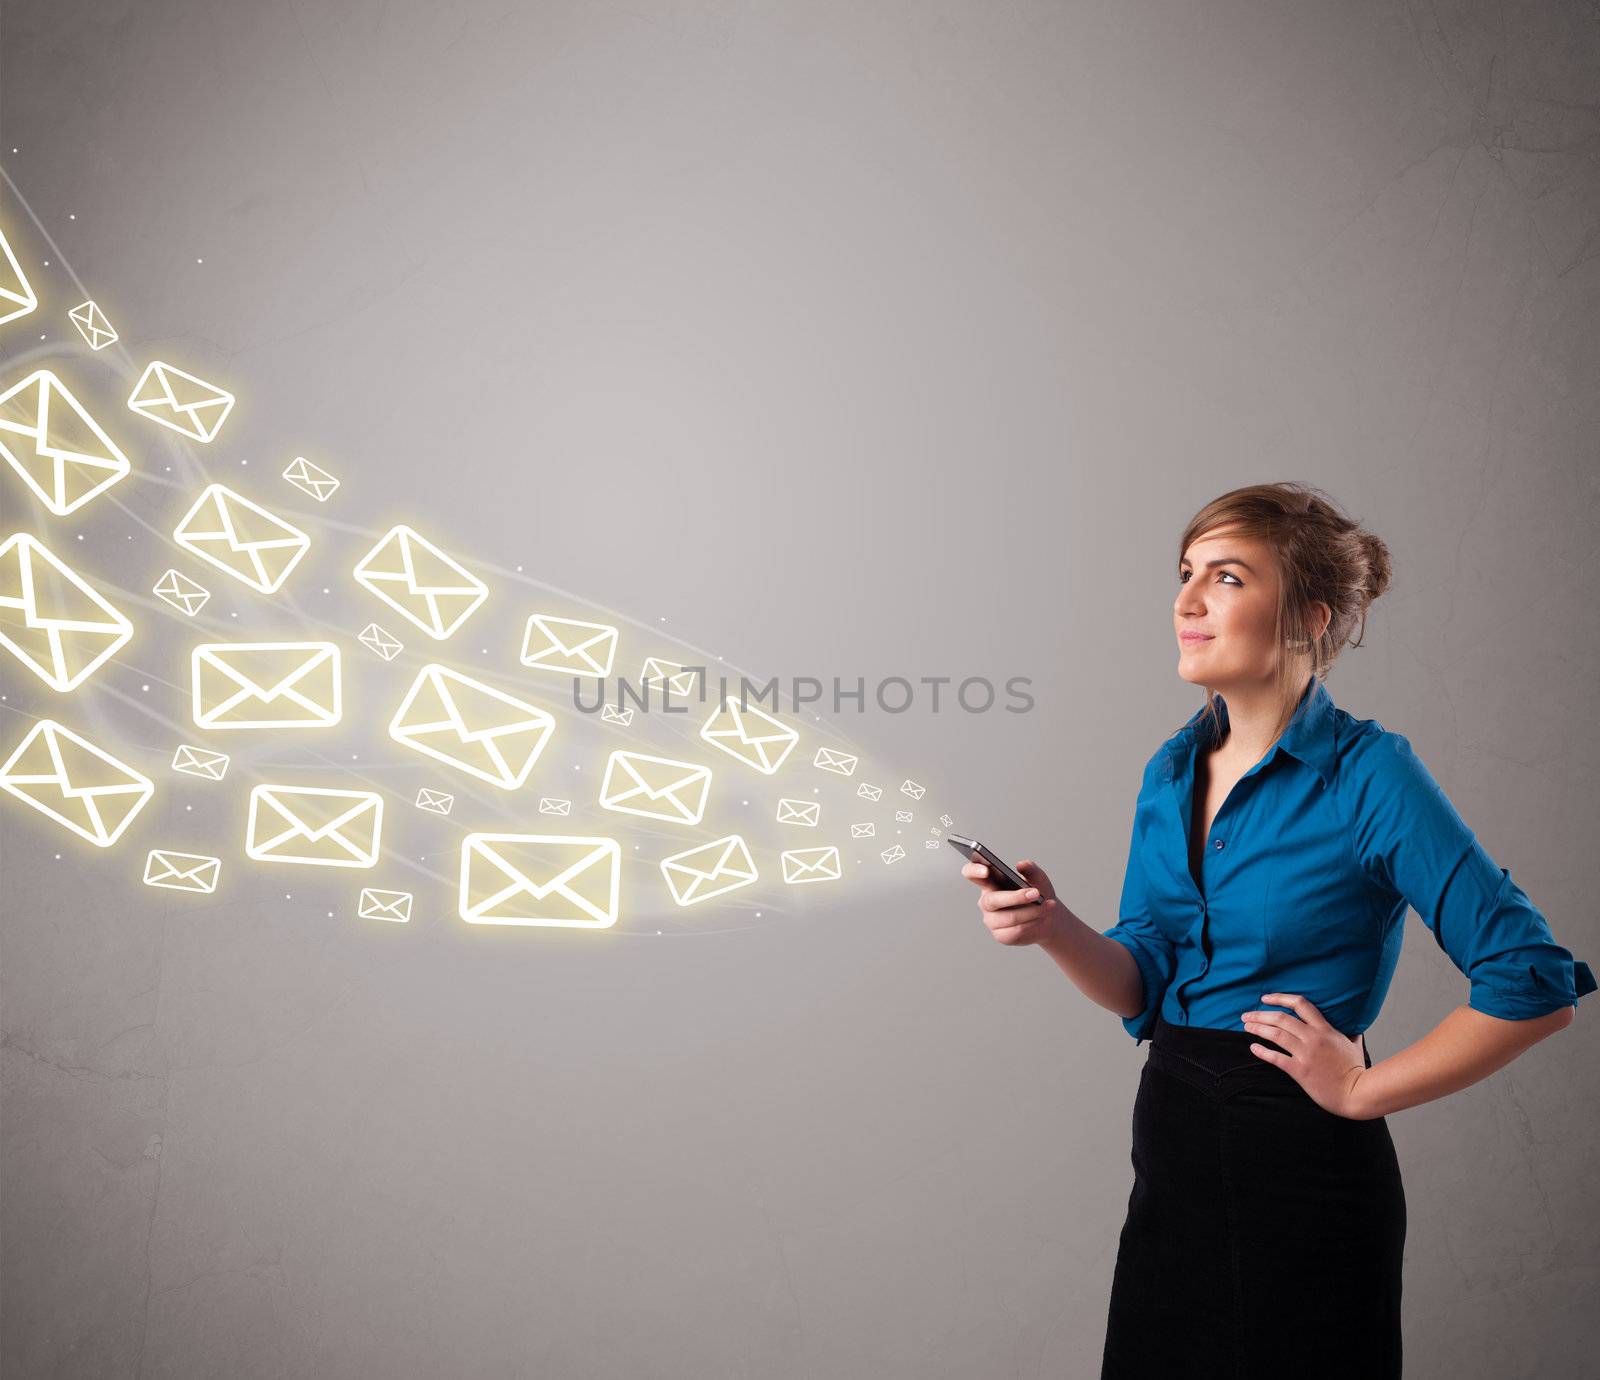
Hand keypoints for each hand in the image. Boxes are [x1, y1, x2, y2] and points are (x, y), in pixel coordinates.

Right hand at [961, 858, 1061, 947]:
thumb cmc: (1038, 894)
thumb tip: (1022, 864)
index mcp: (990, 882)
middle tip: (1036, 893)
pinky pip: (1015, 931)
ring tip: (1048, 906)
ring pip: (1009, 917)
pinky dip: (1032, 923)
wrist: (1048, 916)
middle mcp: (986, 902)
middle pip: (992, 900)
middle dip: (1015, 897)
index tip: (985, 871)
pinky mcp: (1000, 935)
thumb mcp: (1038, 878)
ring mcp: (991, 920)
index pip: (971, 873)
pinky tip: (1042, 918)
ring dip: (1031, 912)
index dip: (974, 871)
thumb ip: (1031, 869)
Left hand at [1242, 993, 1372, 1118]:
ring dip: (1258, 1029)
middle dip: (1260, 1014)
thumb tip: (1353, 1027)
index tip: (1265, 998)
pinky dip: (1262, 1051)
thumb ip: (1349, 1033)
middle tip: (1246, 1015)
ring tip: (1246, 1026)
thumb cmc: (1356, 1070)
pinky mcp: (1301, 1071)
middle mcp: (1313, 1038)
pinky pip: (1276, 1058)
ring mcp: (1306, 1054)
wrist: (1358, 1094)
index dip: (1280, 998)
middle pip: (1281, 1018)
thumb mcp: (1354, 1045)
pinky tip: (1253, 1048)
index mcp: (1325, 1029)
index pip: (1300, 1004)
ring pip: (1276, 1035)